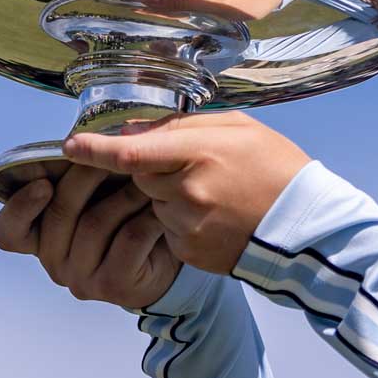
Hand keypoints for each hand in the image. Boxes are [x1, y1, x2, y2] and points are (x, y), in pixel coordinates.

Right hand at [0, 164, 182, 308]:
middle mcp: (54, 261)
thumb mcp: (99, 193)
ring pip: (96, 223)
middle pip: (60, 214)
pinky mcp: (114, 285)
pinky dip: (147, 217)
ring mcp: (82, 279)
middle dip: (86, 177)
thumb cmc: (127, 218)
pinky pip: (128, 239)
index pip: (9, 232)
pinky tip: (161, 205)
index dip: (19, 207)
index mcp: (40, 238)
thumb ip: (79, 172)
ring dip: (124, 193)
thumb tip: (81, 138)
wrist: (169, 258)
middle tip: (114, 155)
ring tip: (147, 175)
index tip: (42, 182)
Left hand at [60, 112, 310, 275]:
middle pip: (140, 175)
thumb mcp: (239, 129)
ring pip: (154, 203)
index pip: (129, 151)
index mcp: (199, 153)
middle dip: (154, 169)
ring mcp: (188, 224)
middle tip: (193, 167)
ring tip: (214, 195)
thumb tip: (135, 131)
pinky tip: (215, 217)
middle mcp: (188, 191)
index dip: (94, 149)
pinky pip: (169, 230)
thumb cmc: (277, 169)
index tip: (70, 146)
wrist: (307, 226)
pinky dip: (182, 222)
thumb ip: (184, 126)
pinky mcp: (191, 251)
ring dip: (169, 196)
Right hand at [103, 0, 284, 21]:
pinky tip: (153, 36)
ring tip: (121, 25)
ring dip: (142, 11)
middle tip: (104, 10)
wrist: (272, 6)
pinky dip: (160, 23)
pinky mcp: (199, 15)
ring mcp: (191, 1)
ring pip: (160, 5)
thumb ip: (181, 0)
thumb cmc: (248, 0)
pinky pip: (173, 17)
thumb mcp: (214, 1)